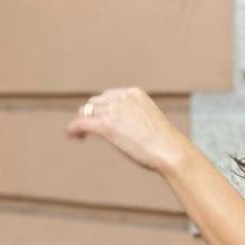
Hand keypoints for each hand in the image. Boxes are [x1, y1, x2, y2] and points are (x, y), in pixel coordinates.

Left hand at [65, 87, 189, 174]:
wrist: (171, 151)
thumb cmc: (166, 144)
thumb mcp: (151, 122)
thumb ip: (136, 118)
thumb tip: (124, 130)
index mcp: (134, 93)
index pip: (109, 96)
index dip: (100, 108)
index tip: (98, 119)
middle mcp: (122, 98)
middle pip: (95, 102)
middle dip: (90, 114)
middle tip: (87, 129)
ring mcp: (113, 111)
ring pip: (86, 112)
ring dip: (81, 122)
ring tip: (79, 135)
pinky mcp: (106, 126)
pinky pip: (80, 123)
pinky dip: (73, 128)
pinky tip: (73, 135)